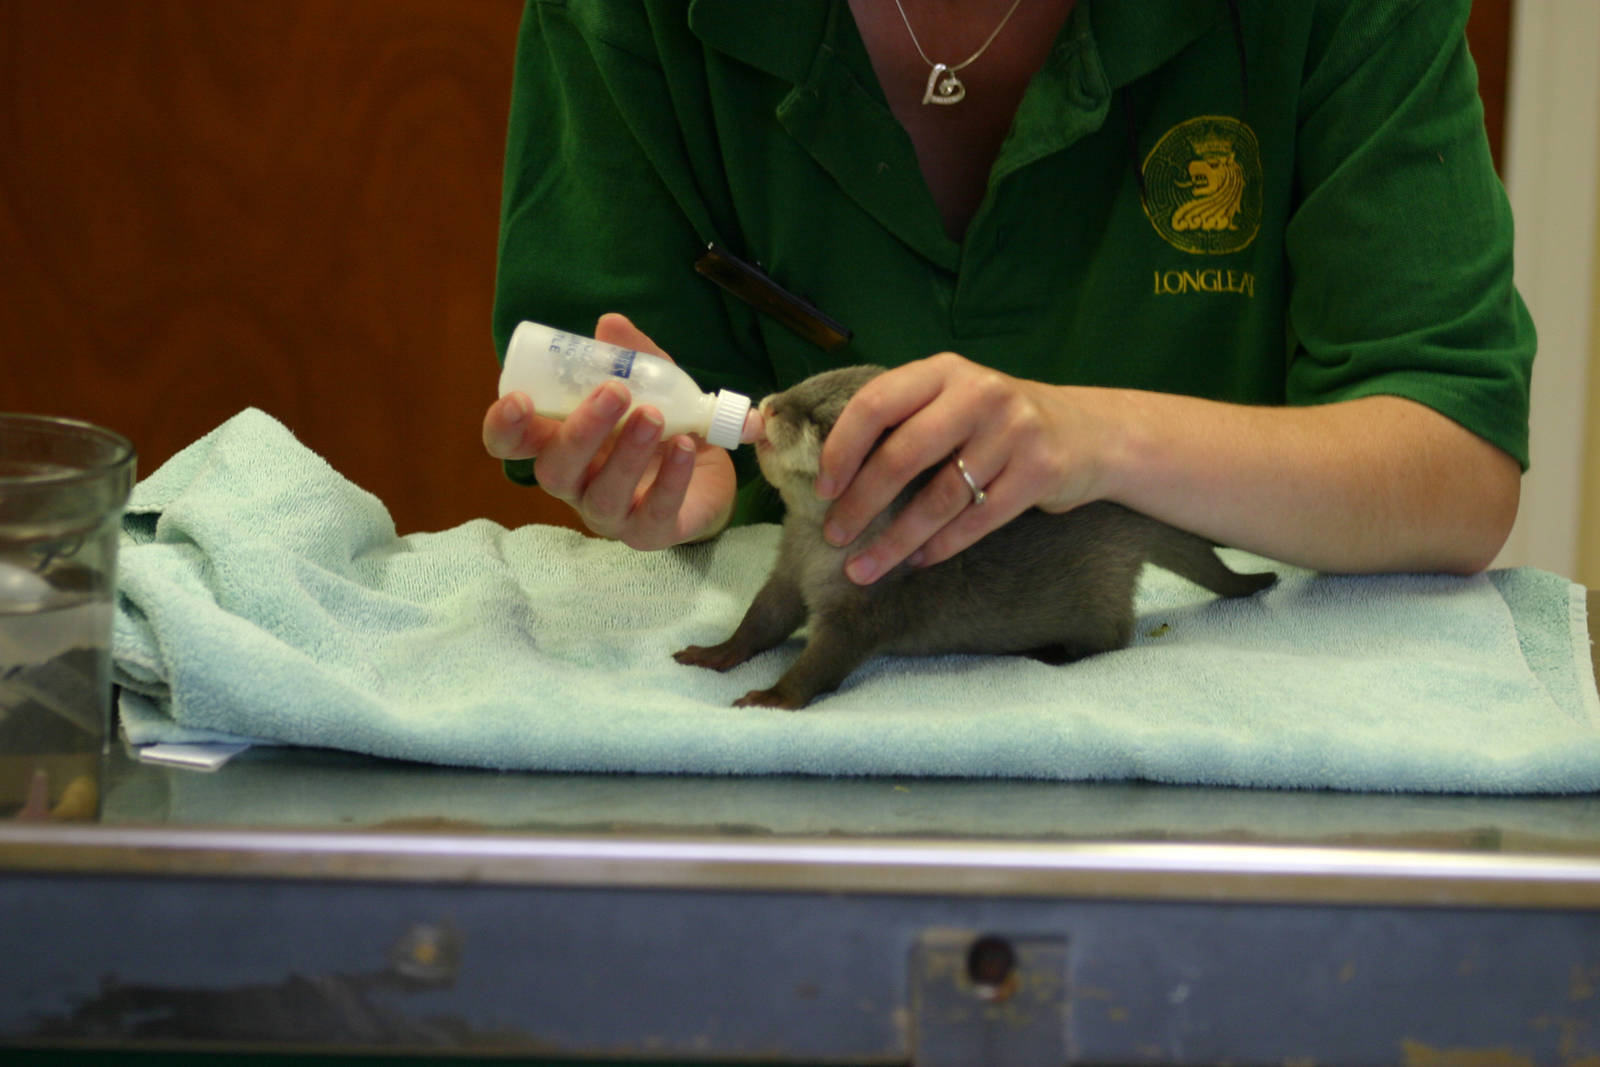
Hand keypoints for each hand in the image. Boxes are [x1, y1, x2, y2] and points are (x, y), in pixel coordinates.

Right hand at [482, 313, 737, 548]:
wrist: (711, 470)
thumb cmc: (662, 425)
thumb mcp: (650, 384)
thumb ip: (632, 358)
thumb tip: (609, 324)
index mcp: (560, 445)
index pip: (512, 445)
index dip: (504, 428)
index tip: (517, 400)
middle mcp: (576, 484)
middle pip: (555, 470)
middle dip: (580, 431)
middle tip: (614, 392)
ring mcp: (610, 514)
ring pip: (604, 494)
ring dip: (627, 454)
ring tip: (654, 416)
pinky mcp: (651, 533)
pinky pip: (655, 513)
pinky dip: (671, 479)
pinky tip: (686, 446)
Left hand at [815, 353, 1107, 583]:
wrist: (1091, 432)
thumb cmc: (998, 423)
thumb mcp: (954, 400)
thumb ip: (905, 419)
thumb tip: (831, 471)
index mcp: (943, 371)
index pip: (876, 404)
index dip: (842, 449)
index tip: (823, 489)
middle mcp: (978, 393)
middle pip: (903, 455)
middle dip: (861, 503)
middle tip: (834, 536)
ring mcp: (1013, 431)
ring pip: (939, 498)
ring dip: (895, 540)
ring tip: (865, 568)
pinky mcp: (1040, 471)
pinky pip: (977, 521)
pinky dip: (941, 546)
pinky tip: (918, 561)